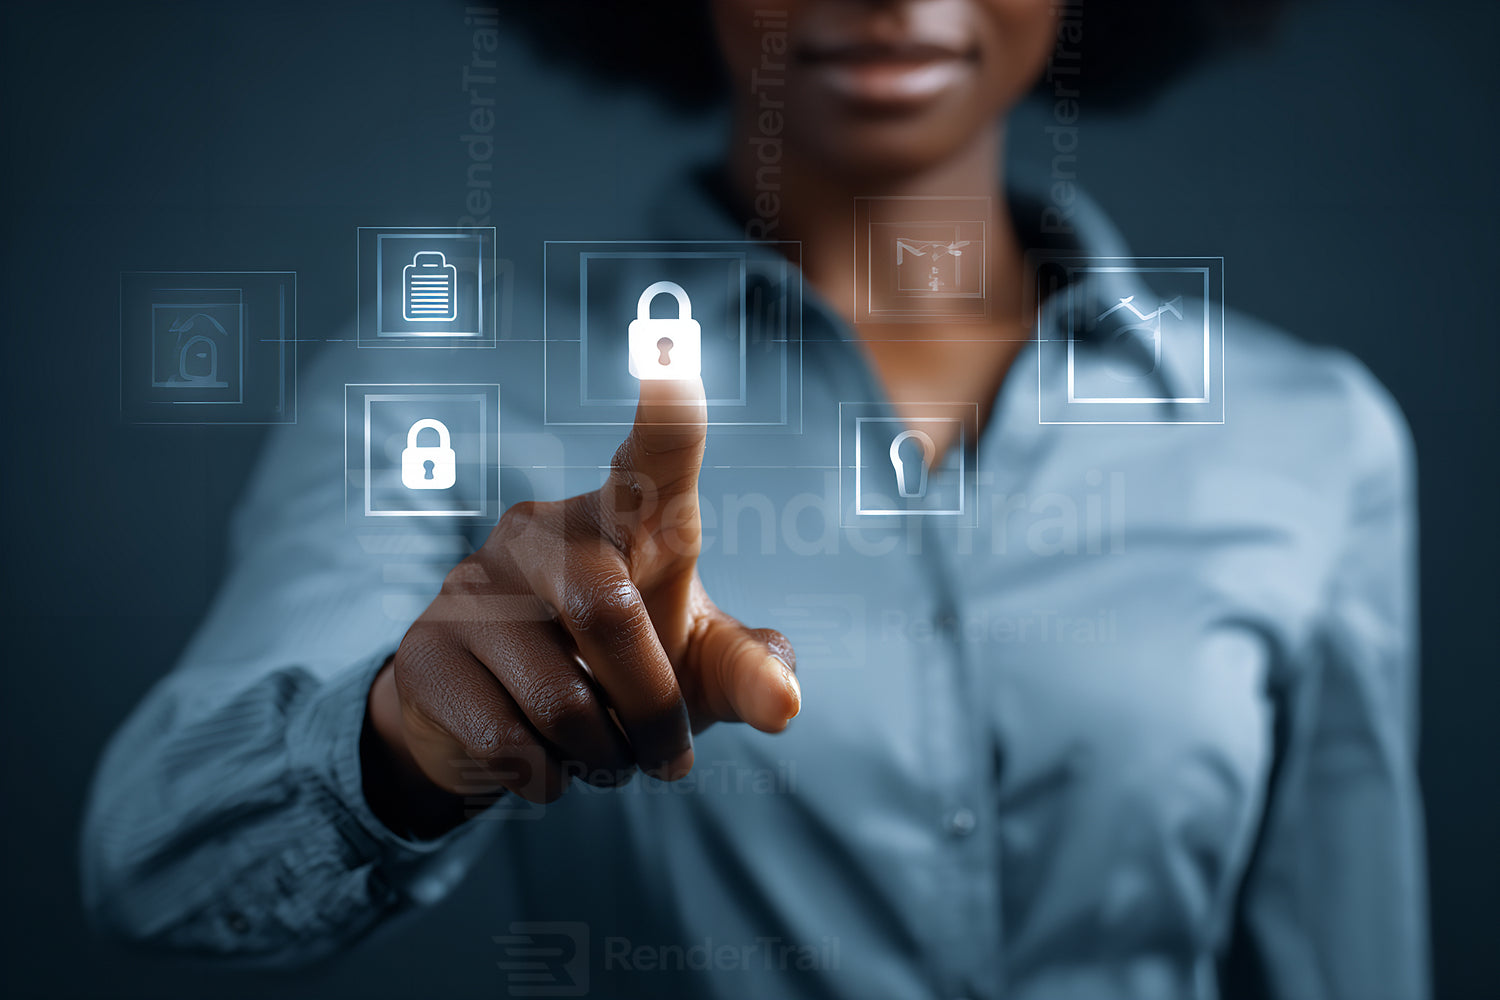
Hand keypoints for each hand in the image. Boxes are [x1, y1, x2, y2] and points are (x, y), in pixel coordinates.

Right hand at [362, 377, 798, 834]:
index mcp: (620, 520)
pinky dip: (548, 778)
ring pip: (561, 696)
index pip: (651, 460)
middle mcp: (542, 532)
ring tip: (601, 757)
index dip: (665, 420)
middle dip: (653, 711)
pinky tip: (544, 765)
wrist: (492, 725)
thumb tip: (786, 702)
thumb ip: (742, 670)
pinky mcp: (423, 651)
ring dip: (602, 755)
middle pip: (612, 615)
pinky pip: (507, 738)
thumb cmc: (618, 671)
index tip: (674, 363)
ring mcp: (473, 586)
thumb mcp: (692, 669)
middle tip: (668, 762)